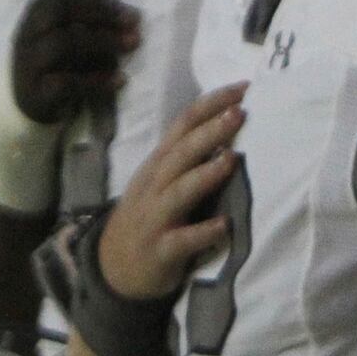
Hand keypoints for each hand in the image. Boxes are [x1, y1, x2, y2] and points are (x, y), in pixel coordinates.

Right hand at [11, 0, 139, 126]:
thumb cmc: (55, 50)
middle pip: (64, 8)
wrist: (25, 99)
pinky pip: (65, 83)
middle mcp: (33, 27)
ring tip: (134, 44)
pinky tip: (121, 80)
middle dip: (103, 10)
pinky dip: (95, 81)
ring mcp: (31, 58)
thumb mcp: (70, 16)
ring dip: (103, 41)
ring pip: (64, 43)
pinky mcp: (37, 90)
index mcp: (42, 4)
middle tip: (137, 18)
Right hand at [96, 83, 244, 299]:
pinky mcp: (161, 251)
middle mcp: (154, 186)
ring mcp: (155, 218)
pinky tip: (224, 226)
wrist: (113, 268)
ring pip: (179, 191)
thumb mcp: (160, 181)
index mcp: (158, 164)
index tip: (243, 88)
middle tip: (240, 113)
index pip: (183, 124)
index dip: (211, 104)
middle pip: (181, 152)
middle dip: (210, 131)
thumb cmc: (149, 217)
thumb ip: (187, 157)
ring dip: (206, 174)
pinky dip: (203, 232)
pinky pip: (182, 240)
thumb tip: (229, 126)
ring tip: (233, 159)